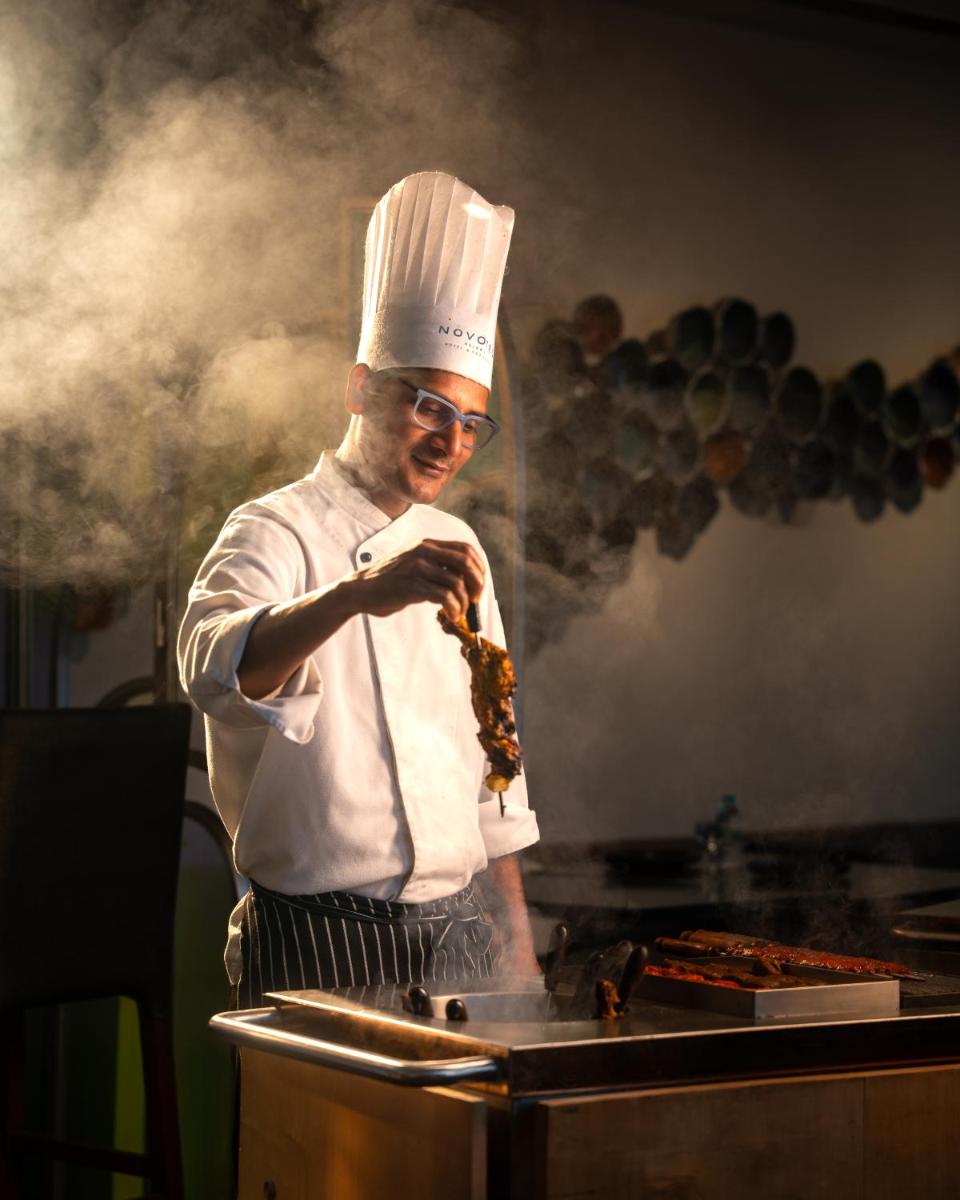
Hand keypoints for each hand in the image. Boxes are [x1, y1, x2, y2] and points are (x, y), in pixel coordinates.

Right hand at [351, 539, 484, 621]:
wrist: (359, 590)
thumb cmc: (389, 581)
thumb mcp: (414, 564)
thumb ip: (435, 565)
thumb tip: (464, 580)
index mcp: (427, 545)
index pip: (465, 549)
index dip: (479, 568)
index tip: (479, 585)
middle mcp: (424, 552)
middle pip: (466, 562)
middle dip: (477, 584)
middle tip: (475, 600)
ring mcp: (417, 568)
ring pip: (457, 583)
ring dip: (463, 603)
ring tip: (458, 613)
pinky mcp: (412, 586)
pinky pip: (444, 597)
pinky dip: (454, 609)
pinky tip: (451, 616)